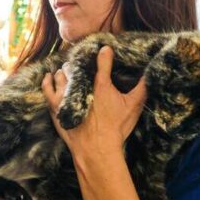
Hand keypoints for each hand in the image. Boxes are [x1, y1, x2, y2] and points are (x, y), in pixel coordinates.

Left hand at [42, 46, 146, 161]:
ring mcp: (65, 95)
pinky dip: (48, 80)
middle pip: (77, 66)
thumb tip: (152, 74)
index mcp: (101, 83)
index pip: (102, 60)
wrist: (96, 148)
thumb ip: (141, 88)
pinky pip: (47, 88)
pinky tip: (49, 76)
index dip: (104, 54)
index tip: (105, 50)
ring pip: (61, 74)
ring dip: (65, 71)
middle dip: (81, 64)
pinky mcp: (55, 105)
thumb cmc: (115, 128)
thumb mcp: (133, 106)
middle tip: (83, 65)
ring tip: (68, 71)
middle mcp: (81, 85)